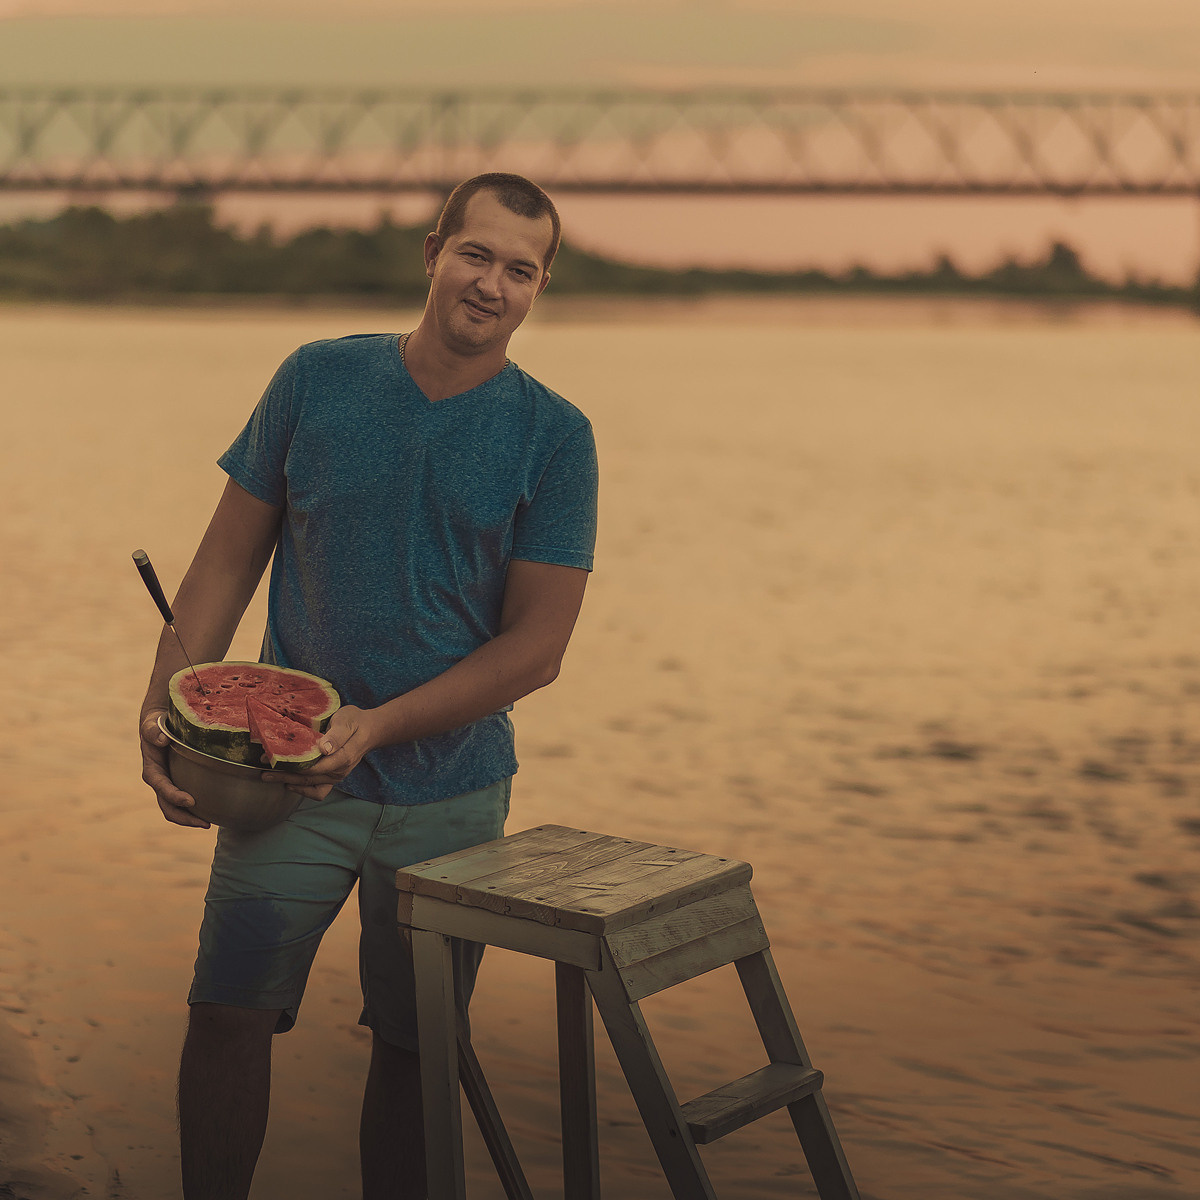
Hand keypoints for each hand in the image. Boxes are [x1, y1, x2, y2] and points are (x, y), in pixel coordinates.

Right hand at [139, 709, 210, 828]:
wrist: (159, 722)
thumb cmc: (156, 722)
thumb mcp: (152, 723)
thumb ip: (152, 731)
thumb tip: (161, 740)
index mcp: (152, 768)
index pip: (161, 786)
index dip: (173, 796)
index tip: (190, 801)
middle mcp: (160, 780)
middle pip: (167, 806)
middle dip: (184, 817)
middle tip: (205, 823)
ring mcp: (170, 783)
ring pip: (176, 808)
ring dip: (190, 818)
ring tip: (209, 824)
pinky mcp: (179, 782)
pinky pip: (186, 800)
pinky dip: (197, 808)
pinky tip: (213, 811)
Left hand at [265, 705, 377, 801]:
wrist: (371, 730)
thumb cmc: (356, 722)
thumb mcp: (347, 721)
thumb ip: (336, 735)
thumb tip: (324, 749)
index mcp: (342, 758)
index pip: (313, 768)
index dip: (291, 766)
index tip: (273, 760)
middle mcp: (339, 771)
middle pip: (307, 779)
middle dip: (283, 776)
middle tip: (263, 772)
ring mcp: (336, 776)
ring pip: (310, 787)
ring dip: (290, 784)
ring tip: (270, 778)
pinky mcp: (332, 777)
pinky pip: (317, 791)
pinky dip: (302, 789)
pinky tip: (288, 783)